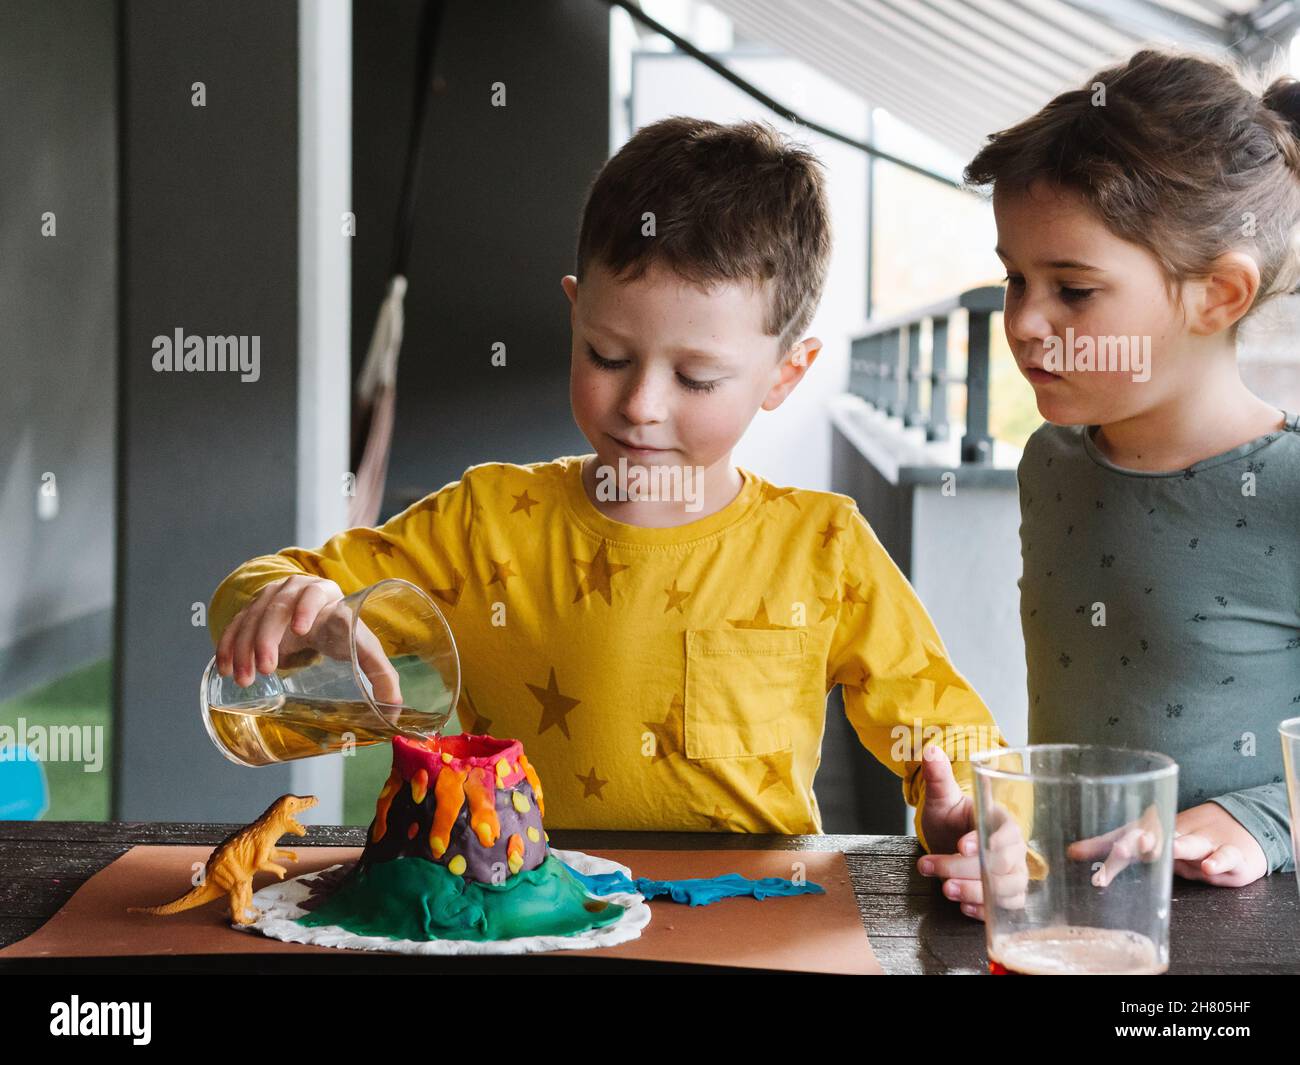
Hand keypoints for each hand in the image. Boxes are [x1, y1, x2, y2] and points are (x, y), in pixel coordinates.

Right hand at [215, 575, 402, 703]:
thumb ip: (381, 674)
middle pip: (278, 607)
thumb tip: (395, 710)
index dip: (307, 608)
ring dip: (244, 647)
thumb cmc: (342, 632)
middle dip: (268, 638)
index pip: (316, 594)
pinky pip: (235, 623)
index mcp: (329, 596)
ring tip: (244, 678)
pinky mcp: (252, 607)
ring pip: (253, 617)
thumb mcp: (362, 646)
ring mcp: (271, 596)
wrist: (316, 612)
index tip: (300, 630)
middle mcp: (298, 589)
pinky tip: (225, 668)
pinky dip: (228, 645)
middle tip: (267, 669)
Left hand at [916, 744, 1030, 920]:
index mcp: (1000, 821)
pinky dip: (985, 912)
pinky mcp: (1004, 895)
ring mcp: (1011, 874)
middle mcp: (1012, 849)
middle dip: (968, 870)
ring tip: (946, 889)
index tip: (962, 846)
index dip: (988, 842)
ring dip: (975, 893)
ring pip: (1005, 889)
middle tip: (936, 869)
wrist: (950, 839)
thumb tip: (930, 750)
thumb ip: (938, 777)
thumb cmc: (951, 818)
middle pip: (1003, 865)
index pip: (1007, 833)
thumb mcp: (941, 798)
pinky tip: (963, 907)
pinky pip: (1005, 910)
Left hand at [1065, 801, 1267, 888]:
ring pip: (1192, 844)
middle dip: (1141, 844)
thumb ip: (1109, 848)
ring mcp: (1205, 843)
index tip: (1098, 853)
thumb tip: (1070, 853)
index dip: (1115, 845)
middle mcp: (1178, 832)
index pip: (1130, 836)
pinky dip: (1220, 861)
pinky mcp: (1232, 854)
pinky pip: (1226, 857)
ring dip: (1180, 847)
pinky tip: (1210, 867)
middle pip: (1158, 839)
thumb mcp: (1149, 843)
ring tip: (1168, 849)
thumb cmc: (1182, 837)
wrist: (1237, 823)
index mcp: (1155, 829)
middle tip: (1123, 849)